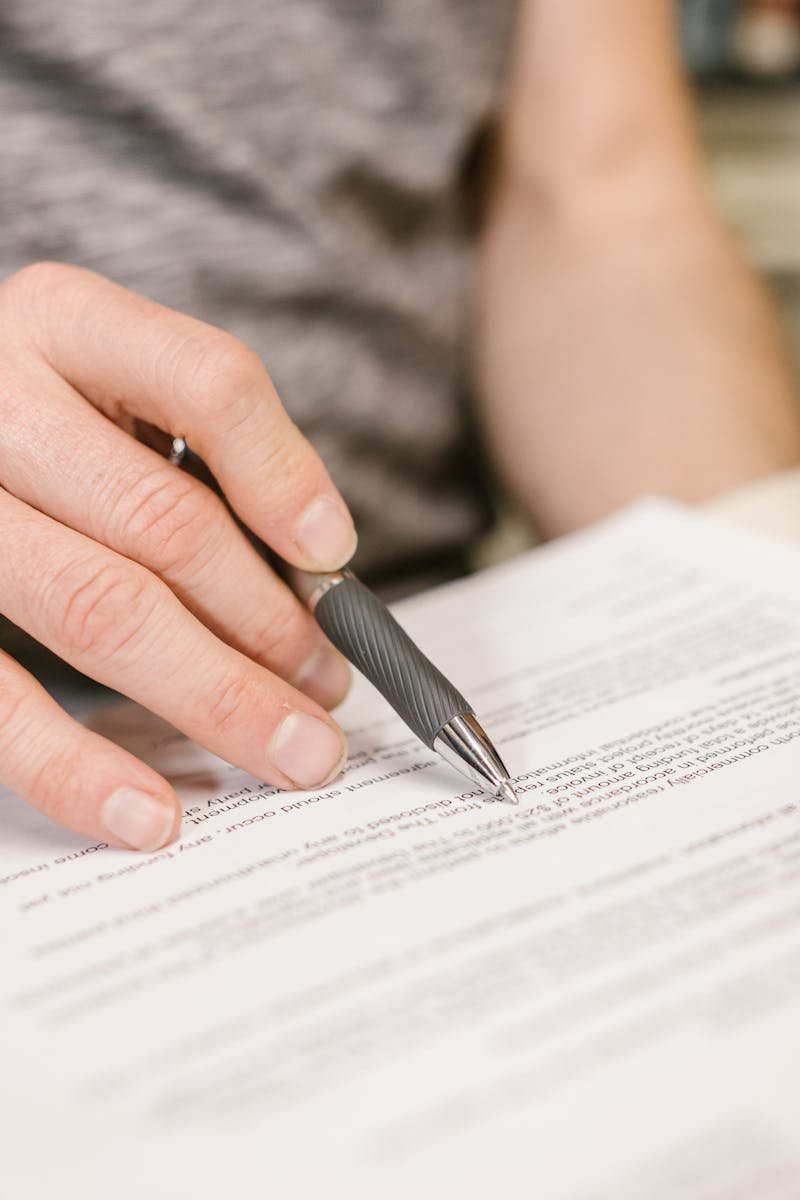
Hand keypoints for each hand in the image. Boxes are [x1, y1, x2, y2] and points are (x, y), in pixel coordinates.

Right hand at [0, 263, 356, 850]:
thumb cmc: (58, 433)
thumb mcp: (123, 405)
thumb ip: (209, 469)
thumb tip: (318, 586)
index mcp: (66, 323)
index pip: (207, 382)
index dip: (285, 476)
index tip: (335, 558)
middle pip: (163, 519)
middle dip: (268, 623)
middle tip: (329, 690)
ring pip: (99, 605)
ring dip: (215, 693)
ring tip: (292, 748)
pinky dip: (76, 766)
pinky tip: (152, 814)